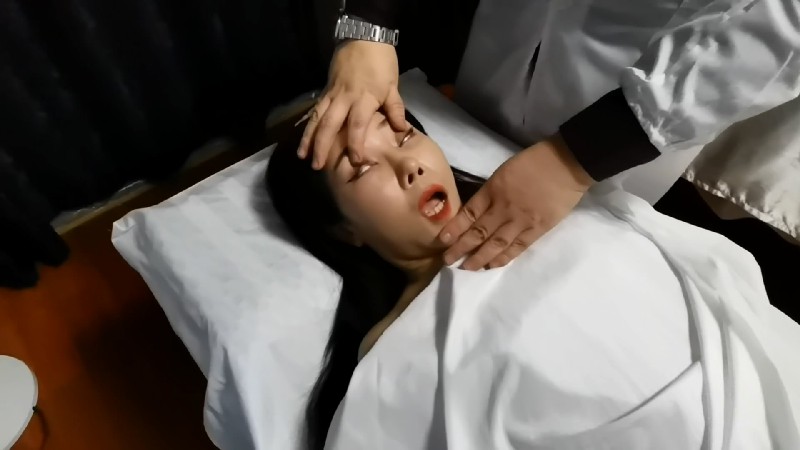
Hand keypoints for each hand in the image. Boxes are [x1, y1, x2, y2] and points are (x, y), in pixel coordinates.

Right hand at [298, 40, 406, 168]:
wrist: (363, 36)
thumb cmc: (381, 62)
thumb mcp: (393, 85)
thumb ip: (395, 109)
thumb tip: (401, 130)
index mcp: (364, 98)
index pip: (358, 126)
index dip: (356, 145)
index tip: (355, 161)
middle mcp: (344, 98)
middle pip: (330, 125)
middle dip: (322, 146)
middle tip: (317, 166)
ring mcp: (332, 94)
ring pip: (317, 118)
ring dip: (308, 137)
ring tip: (302, 155)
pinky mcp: (326, 89)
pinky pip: (315, 109)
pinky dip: (309, 124)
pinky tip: (304, 137)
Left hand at [439, 135, 594, 269]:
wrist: (566, 164)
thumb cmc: (534, 161)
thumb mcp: (504, 171)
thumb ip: (490, 191)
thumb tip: (477, 210)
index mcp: (493, 190)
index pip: (468, 213)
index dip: (454, 228)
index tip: (442, 240)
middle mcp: (503, 208)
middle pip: (478, 232)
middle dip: (461, 248)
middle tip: (447, 261)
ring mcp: (521, 221)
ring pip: (496, 244)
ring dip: (479, 258)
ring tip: (466, 268)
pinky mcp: (538, 229)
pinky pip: (518, 247)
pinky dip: (504, 258)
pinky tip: (492, 265)